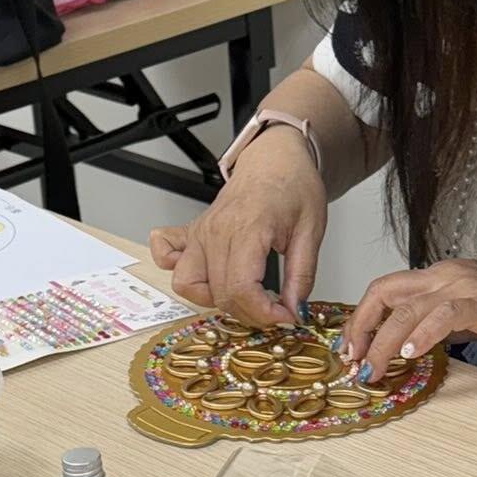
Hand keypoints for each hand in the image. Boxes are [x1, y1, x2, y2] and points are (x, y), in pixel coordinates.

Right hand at [148, 128, 326, 325]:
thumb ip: (302, 275)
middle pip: (219, 294)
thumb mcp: (311, 231)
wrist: (275, 160)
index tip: (284, 317)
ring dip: (214, 300)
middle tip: (275, 310)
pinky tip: (203, 276)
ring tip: (243, 294)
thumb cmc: (293, 186)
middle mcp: (216, 231)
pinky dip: (176, 270)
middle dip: (249, 313)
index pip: (242, 288)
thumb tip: (295, 310)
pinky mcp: (192, 232)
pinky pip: (165, 255)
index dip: (264, 314)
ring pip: (188, 284)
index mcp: (248, 228)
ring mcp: (200, 232)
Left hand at [344, 260, 476, 378]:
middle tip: (353, 358)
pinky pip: (443, 317)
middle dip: (360, 326)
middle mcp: (442, 276)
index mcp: (435, 277)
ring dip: (383, 343)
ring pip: (406, 310)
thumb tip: (405, 343)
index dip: (361, 319)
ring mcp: (460, 288)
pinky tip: (410, 354)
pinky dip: (421, 336)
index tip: (352, 347)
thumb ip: (434, 323)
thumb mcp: (463, 315)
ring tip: (374, 368)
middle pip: (383, 292)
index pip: (384, 290)